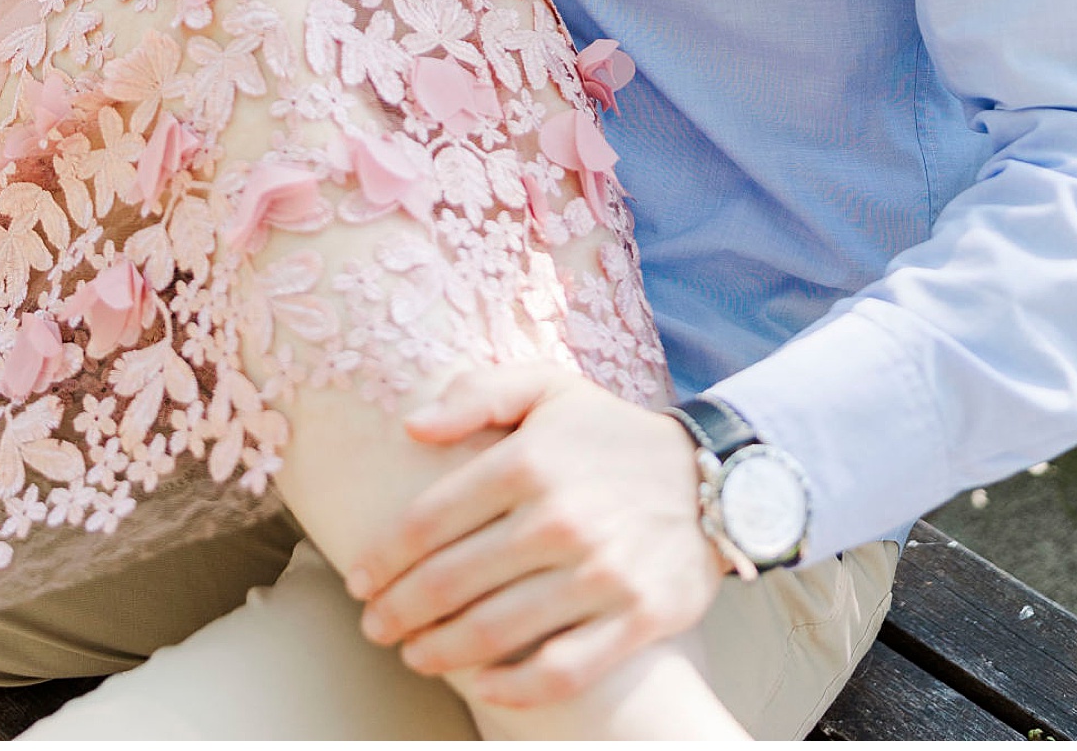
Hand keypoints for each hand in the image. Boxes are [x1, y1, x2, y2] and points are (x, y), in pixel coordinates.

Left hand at [345, 364, 725, 707]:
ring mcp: (602, 572)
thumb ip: (477, 393)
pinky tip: (482, 685)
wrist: (716, 476)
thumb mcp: (549, 388)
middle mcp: (562, 517)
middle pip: (452, 582)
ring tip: (416, 655)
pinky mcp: (638, 617)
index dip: (384, 557)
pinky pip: (561, 670)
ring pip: (496, 631)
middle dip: (400, 612)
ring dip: (441, 652)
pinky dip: (512, 688)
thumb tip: (411, 426)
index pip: (430, 520)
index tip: (360, 579)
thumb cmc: (612, 435)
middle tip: (377, 627)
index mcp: (531, 459)